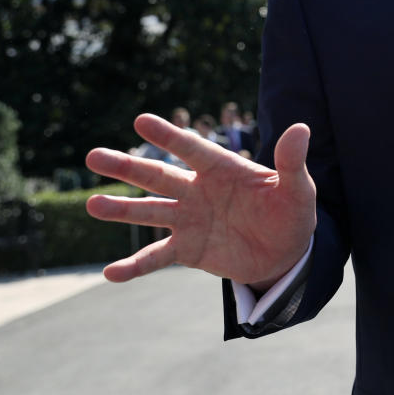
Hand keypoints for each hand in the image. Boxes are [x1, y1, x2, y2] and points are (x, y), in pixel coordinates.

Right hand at [86, 114, 315, 287]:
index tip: (141, 120)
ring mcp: (189, 220)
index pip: (192, 150)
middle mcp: (198, 190)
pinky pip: (156, 257)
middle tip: (93, 156)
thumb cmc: (291, 213)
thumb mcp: (298, 189)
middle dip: (127, 167)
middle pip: (157, 176)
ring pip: (149, 212)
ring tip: (92, 205)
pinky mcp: (187, 250)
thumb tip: (301, 128)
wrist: (286, 253)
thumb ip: (291, 162)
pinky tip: (110, 273)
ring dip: (121, 210)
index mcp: (222, 170)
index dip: (169, 136)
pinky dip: (134, 266)